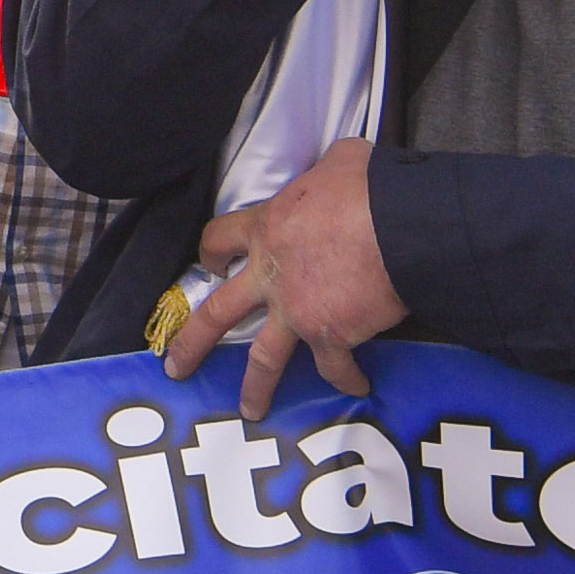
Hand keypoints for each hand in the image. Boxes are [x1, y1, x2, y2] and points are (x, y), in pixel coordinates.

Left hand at [170, 138, 403, 416]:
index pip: (220, 239)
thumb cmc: (370, 189)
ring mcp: (296, 311)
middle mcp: (271, 276)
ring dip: (255, 388)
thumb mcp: (340, 162)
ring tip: (250, 411)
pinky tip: (356, 385)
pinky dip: (345, 378)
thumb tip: (338, 170)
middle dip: (192, 343)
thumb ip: (325, 174)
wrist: (399, 226)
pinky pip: (333, 367)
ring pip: (264, 359)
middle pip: (217, 315)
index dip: (212, 252)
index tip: (211, 266)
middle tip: (175, 366)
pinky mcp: (330, 336)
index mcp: (267, 229)